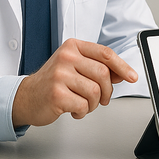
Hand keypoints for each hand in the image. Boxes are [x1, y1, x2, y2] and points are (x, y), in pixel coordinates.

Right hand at [12, 38, 137, 127]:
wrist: (26, 97)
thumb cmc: (53, 82)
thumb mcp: (75, 67)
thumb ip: (97, 67)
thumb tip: (122, 73)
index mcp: (73, 47)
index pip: (105, 54)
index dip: (122, 67)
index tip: (132, 77)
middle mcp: (66, 57)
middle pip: (103, 74)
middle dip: (107, 91)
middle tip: (102, 99)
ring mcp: (59, 75)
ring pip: (95, 91)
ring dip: (94, 104)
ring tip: (84, 104)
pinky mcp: (56, 94)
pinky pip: (83, 105)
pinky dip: (82, 111)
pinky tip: (74, 109)